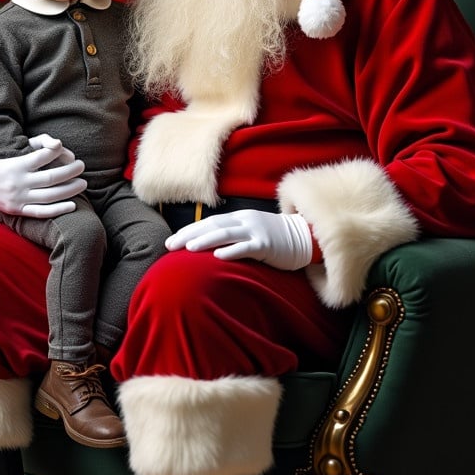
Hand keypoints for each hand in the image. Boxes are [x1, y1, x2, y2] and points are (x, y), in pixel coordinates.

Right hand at [0, 135, 85, 216]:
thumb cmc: (4, 162)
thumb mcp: (16, 148)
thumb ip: (39, 143)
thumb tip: (58, 144)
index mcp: (16, 164)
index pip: (42, 157)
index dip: (58, 153)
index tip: (70, 152)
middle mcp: (17, 182)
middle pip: (50, 178)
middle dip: (70, 172)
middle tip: (82, 166)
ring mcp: (18, 198)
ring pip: (49, 196)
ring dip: (70, 190)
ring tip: (83, 183)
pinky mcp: (18, 211)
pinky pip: (41, 212)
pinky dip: (58, 210)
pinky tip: (73, 205)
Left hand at [165, 209, 313, 270]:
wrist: (305, 237)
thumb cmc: (274, 238)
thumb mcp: (251, 231)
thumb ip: (233, 235)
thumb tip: (209, 245)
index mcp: (239, 218)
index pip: (209, 222)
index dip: (189, 230)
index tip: (171, 240)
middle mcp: (245, 221)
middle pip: (212, 226)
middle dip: (189, 235)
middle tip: (170, 245)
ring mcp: (256, 231)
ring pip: (226, 234)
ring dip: (205, 240)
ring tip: (188, 249)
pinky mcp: (267, 245)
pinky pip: (247, 247)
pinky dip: (231, 251)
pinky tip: (218, 257)